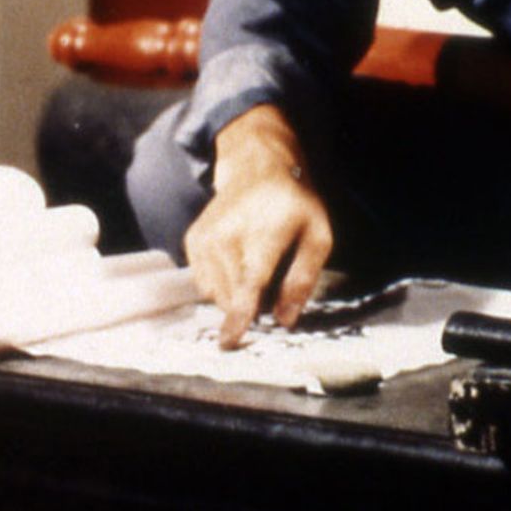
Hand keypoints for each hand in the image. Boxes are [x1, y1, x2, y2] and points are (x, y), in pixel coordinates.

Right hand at [187, 105, 333, 346]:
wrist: (258, 169)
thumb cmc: (295, 206)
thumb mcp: (318, 237)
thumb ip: (303, 280)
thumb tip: (285, 321)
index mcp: (266, 232)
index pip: (250, 281)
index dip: (240, 315)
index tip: (230, 341)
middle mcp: (229, 234)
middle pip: (233, 296)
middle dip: (252, 304)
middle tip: (272, 278)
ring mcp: (206, 237)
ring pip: (216, 294)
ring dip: (236, 295)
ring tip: (256, 265)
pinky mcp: (192, 241)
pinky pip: (204, 283)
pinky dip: (221, 284)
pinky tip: (237, 261)